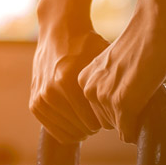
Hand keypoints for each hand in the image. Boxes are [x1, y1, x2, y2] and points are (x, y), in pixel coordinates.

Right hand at [30, 17, 108, 143]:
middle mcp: (51, 91)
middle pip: (82, 129)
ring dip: (81, 129)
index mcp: (68, 81)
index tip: (113, 113)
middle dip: (95, 126)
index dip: (107, 121)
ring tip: (90, 117)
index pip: (94, 122)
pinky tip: (77, 120)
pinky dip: (67, 129)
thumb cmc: (86, 44)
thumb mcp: (103, 59)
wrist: (58, 31)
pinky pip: (53, 129)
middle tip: (102, 116)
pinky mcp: (34, 103)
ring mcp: (41, 98)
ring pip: (68, 133)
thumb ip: (113, 85)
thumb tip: (131, 110)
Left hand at [78, 1, 165, 142]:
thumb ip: (111, 83)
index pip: (98, 112)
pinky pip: (128, 131)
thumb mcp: (116, 66)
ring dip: (135, 118)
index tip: (133, 90)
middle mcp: (89, 89)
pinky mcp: (122, 102)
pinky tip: (149, 108)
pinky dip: (139, 128)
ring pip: (120, 128)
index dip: (120, 107)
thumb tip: (118, 110)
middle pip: (108, 122)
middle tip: (143, 93)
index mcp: (85, 80)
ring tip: (146, 92)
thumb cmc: (143, 42)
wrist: (155, 23)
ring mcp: (104, 96)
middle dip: (126, 115)